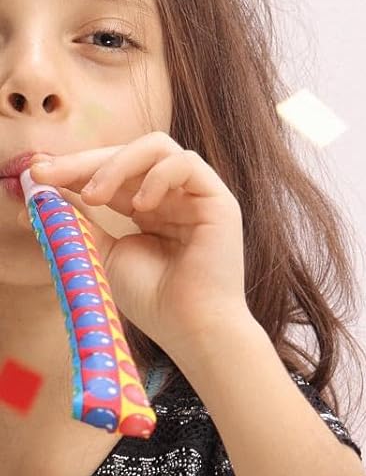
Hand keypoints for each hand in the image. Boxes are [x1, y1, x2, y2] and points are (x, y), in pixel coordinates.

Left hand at [22, 133, 249, 359]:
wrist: (191, 328)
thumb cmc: (152, 299)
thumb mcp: (100, 253)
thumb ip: (76, 221)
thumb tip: (39, 192)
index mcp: (150, 209)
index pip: (111, 172)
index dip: (74, 168)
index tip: (37, 176)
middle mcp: (174, 197)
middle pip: (129, 153)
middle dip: (85, 161)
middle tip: (50, 176)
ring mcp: (197, 197)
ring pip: (158, 147)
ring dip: (117, 165)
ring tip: (95, 197)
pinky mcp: (219, 201)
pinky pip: (188, 163)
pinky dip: (157, 176)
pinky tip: (140, 206)